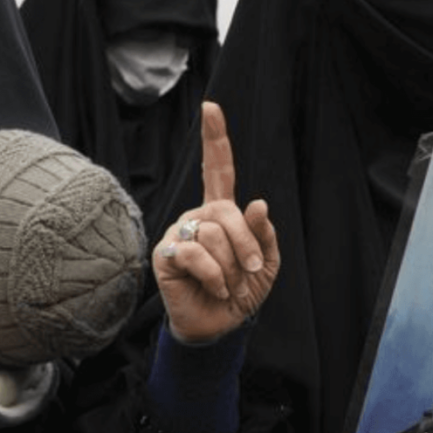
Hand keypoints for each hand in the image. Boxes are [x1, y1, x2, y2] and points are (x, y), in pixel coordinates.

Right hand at [154, 101, 280, 343]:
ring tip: (228, 284)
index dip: (215, 138)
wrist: (221, 325)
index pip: (218, 168)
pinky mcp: (166, 254)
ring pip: (213, 234)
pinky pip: (194, 253)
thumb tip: (258, 202)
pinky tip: (215, 287)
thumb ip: (264, 233)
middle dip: (247, 244)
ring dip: (231, 266)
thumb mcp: (266, 262)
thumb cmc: (242, 291)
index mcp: (221, 211)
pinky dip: (214, 275)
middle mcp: (198, 215)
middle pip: (226, 211)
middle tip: (252, 271)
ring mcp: (179, 232)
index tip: (211, 107)